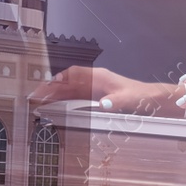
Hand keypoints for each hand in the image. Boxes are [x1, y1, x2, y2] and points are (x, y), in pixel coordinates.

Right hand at [29, 65, 179, 114]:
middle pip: (67, 83)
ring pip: (69, 91)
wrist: (152, 101)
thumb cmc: (141, 97)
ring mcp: (94, 90)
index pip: (73, 74)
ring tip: (38, 105)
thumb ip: (116, 101)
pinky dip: (63, 104)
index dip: (57, 79)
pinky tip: (55, 111)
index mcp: (99, 77)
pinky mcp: (95, 99)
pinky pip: (74, 99)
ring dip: (54, 97)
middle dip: (50, 89)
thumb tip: (104, 104)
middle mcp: (94, 81)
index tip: (44, 87)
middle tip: (33, 99)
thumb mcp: (129, 99)